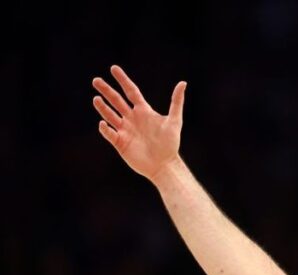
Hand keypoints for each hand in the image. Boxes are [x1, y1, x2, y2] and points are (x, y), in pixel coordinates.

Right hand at [92, 65, 185, 179]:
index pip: (131, 91)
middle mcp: (132, 118)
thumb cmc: (170, 143)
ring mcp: (125, 130)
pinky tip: (102, 123)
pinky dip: (105, 129)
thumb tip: (183, 82)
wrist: (164, 165)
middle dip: (106, 91)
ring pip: (110, 115)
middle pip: (117, 101)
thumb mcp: (174, 121)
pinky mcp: (120, 142)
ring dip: (103, 107)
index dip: (123, 80)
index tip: (114, 68)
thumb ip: (176, 102)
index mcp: (143, 111)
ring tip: (96, 98)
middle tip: (96, 80)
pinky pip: (109, 134)